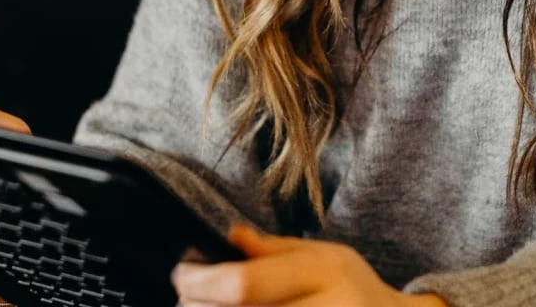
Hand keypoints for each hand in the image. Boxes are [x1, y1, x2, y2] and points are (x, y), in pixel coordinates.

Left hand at [171, 223, 449, 306]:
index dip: (201, 280)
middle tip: (187, 291)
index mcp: (326, 274)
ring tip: (205, 302)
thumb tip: (229, 236)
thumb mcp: (321, 254)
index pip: (245, 285)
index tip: (184, 271)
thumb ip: (272, 250)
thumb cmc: (351, 288)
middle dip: (197, 303)